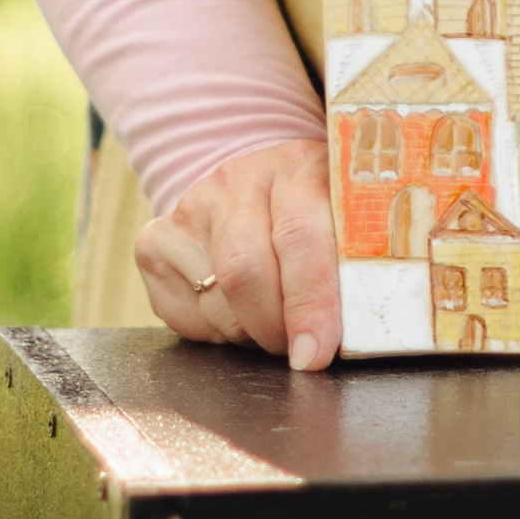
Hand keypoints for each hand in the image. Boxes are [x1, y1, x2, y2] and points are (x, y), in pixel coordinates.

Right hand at [134, 139, 340, 372]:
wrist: (256, 187)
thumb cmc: (314, 215)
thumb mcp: (345, 220)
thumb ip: (356, 260)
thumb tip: (364, 329)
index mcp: (297, 165)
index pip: (300, 236)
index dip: (310, 302)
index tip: (315, 352)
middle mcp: (237, 180)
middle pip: (246, 273)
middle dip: (276, 328)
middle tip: (298, 348)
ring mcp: (190, 209)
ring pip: (216, 302)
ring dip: (251, 333)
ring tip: (274, 323)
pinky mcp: (155, 242)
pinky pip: (184, 314)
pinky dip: (216, 333)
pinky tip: (237, 312)